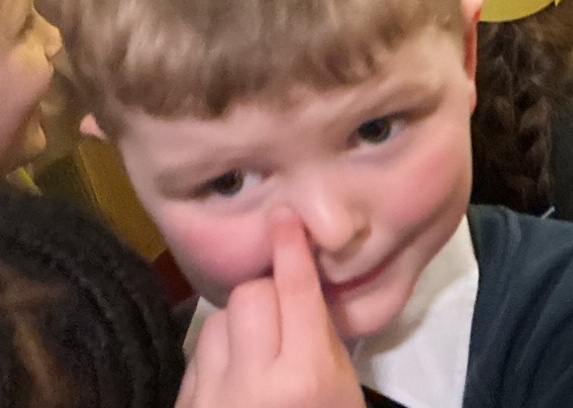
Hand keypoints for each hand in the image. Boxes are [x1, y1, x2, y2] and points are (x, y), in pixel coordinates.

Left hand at [176, 213, 362, 407]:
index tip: (284, 217)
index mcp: (305, 375)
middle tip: (285, 307)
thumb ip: (321, 339)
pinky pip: (197, 354)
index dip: (290, 248)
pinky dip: (217, 352)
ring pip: (217, 320)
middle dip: (269, 291)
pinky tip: (234, 372)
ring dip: (239, 322)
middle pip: (252, 296)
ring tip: (257, 345)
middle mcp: (255, 383)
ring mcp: (212, 399)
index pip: (295, 292)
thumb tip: (302, 287)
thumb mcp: (341, 388)